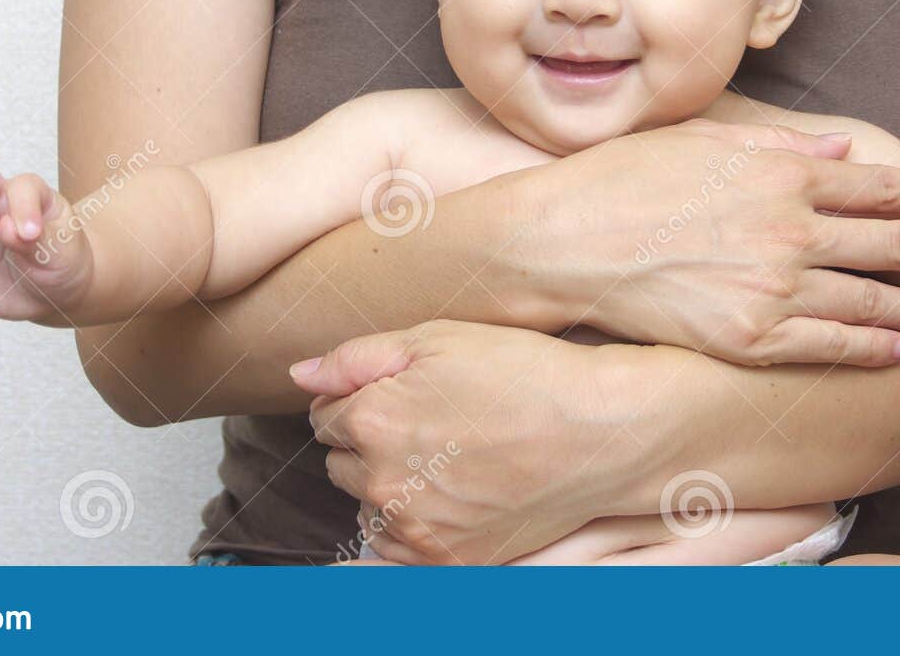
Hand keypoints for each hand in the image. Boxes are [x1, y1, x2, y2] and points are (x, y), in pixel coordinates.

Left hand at [293, 320, 643, 564]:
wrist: (599, 432)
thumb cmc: (523, 374)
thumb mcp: (439, 337)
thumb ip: (356, 357)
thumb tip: (299, 375)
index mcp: (373, 420)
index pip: (324, 414)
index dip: (361, 396)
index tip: (404, 389)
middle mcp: (383, 482)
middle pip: (339, 461)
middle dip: (369, 439)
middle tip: (430, 418)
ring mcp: (415, 529)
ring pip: (366, 504)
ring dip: (387, 482)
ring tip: (446, 454)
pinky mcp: (445, 561)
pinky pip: (394, 545)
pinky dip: (409, 521)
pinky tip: (450, 491)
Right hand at [518, 118, 899, 366]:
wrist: (562, 243)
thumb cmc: (621, 181)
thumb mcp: (701, 140)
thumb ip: (780, 146)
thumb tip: (842, 153)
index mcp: (781, 175)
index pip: (878, 185)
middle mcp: (790, 231)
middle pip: (893, 241)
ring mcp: (773, 289)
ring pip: (871, 301)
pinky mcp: (749, 338)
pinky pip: (828, 347)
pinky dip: (872, 350)